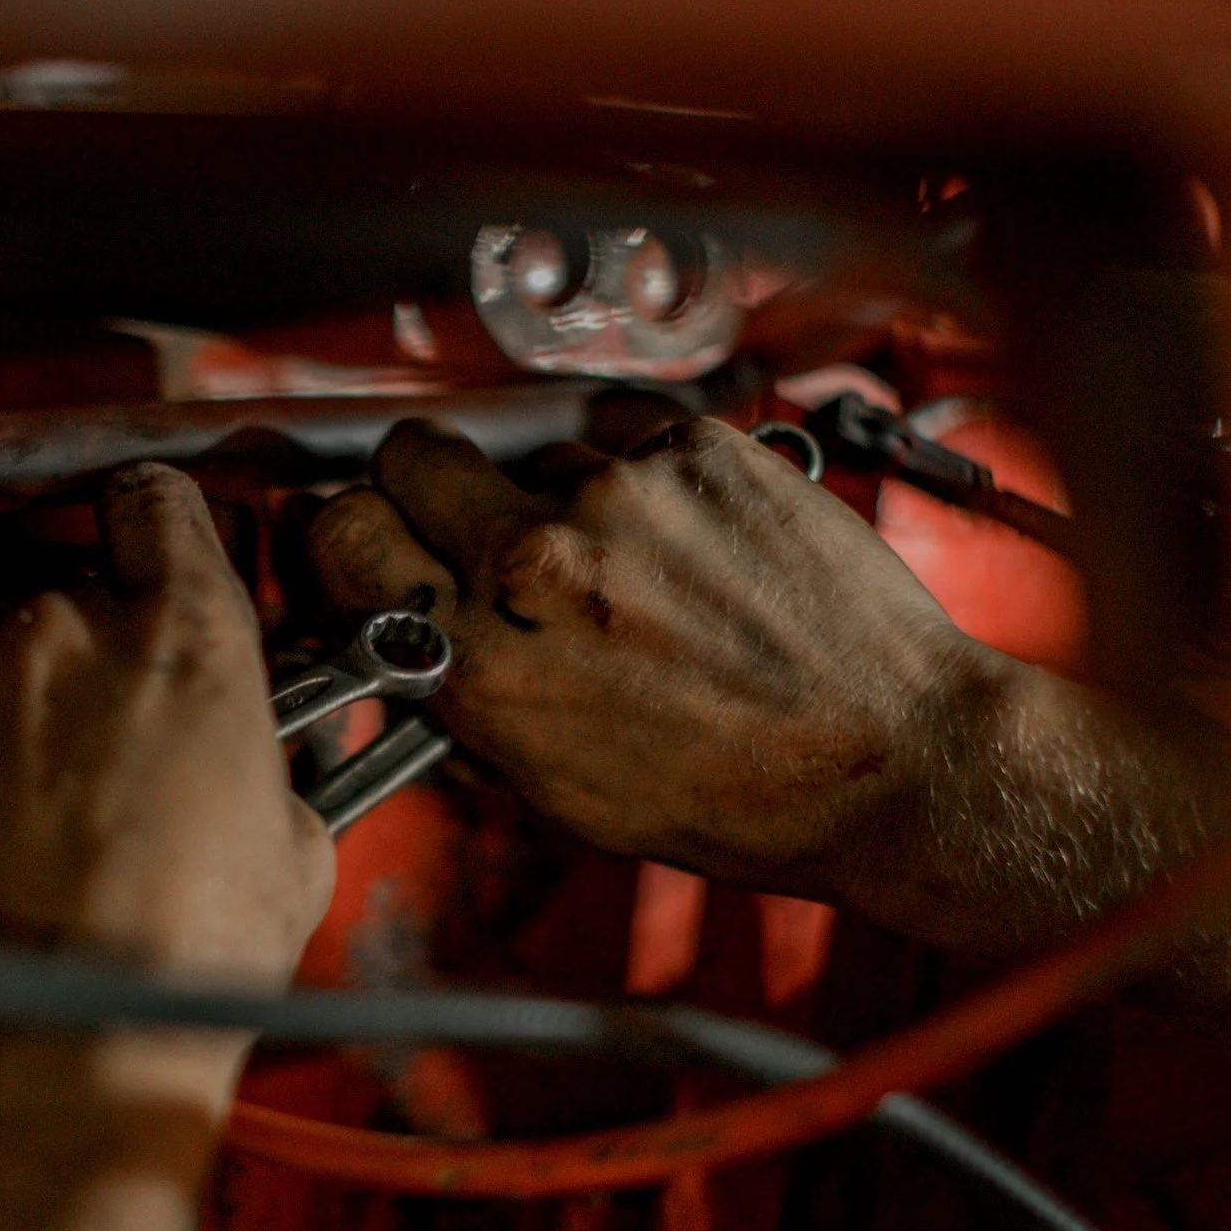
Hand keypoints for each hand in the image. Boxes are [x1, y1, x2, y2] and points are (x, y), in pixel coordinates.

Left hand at [0, 462, 333, 991]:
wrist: (46, 1055)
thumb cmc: (174, 969)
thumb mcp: (294, 854)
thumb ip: (266, 768)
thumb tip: (253, 771)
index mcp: (182, 636)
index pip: (158, 505)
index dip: (155, 531)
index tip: (152, 556)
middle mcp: (59, 633)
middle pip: (67, 607)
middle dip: (87, 674)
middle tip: (108, 768)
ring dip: (5, 734)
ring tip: (32, 842)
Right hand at [306, 418, 999, 894]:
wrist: (889, 758)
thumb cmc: (740, 795)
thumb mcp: (556, 788)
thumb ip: (464, 696)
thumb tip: (409, 633)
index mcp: (483, 660)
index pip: (340, 534)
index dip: (349, 535)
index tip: (369, 540)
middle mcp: (536, 563)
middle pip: (410, 455)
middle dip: (426, 485)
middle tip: (467, 518)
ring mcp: (620, 493)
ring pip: (531, 451)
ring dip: (556, 493)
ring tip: (629, 564)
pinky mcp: (697, 448)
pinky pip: (626, 436)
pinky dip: (645, 477)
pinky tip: (690, 541)